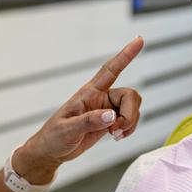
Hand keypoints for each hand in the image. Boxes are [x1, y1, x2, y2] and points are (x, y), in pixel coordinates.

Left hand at [13, 37, 144, 183]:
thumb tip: (111, 116)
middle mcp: (100, 97)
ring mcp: (107, 109)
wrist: (52, 151)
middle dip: (130, 114)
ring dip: (130, 123)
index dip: (125, 55)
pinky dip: (128, 129)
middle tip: (117, 130)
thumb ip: (89, 121)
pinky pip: (130, 120)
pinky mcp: (110, 121)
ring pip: (132, 108)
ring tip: (115, 135)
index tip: (139, 40)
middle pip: (130, 95)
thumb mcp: (68, 129)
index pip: (110, 70)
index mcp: (88, 93)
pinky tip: (116, 136)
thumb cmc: (54, 137)